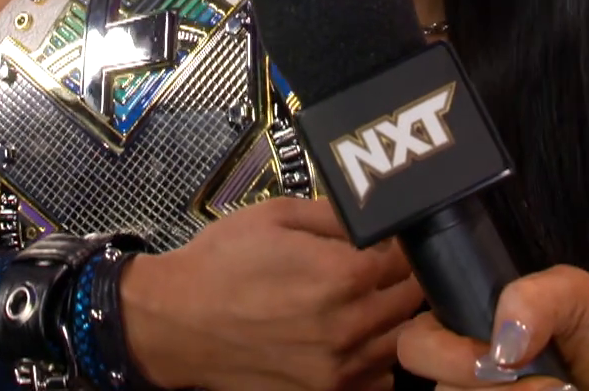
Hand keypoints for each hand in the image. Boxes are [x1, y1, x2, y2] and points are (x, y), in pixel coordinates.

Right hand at [122, 196, 425, 389]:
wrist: (176, 320)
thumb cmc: (221, 262)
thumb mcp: (276, 214)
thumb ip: (336, 215)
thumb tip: (376, 219)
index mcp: (341, 274)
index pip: (407, 261)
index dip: (402, 247)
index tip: (388, 243)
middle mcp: (348, 325)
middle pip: (412, 302)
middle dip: (402, 281)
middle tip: (382, 270)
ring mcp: (338, 367)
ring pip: (401, 343)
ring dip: (394, 321)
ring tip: (368, 304)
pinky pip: (377, 380)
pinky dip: (375, 360)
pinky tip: (352, 340)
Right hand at [396, 266, 588, 390]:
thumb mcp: (580, 296)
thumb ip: (538, 296)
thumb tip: (502, 343)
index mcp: (464, 329)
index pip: (416, 341)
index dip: (444, 354)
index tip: (499, 359)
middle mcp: (461, 375)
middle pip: (437, 390)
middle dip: (485, 386)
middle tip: (544, 384)